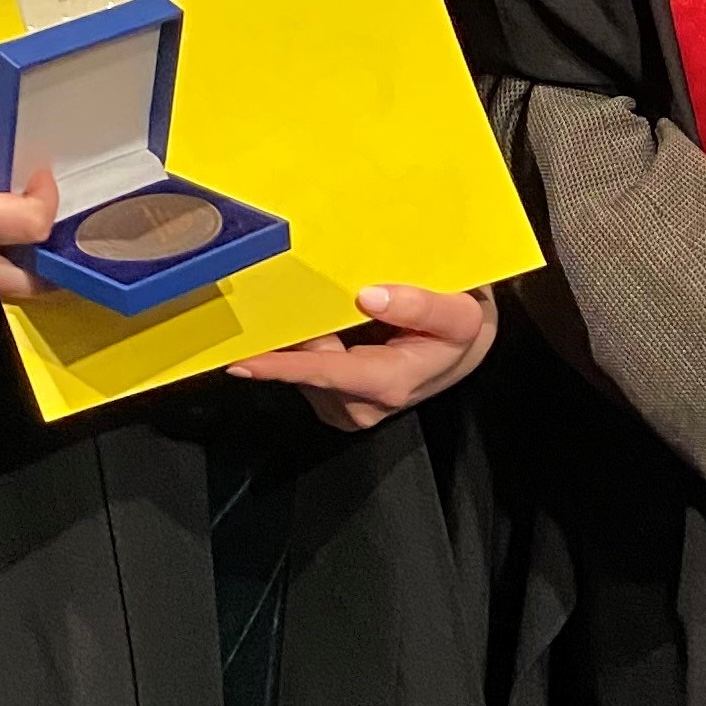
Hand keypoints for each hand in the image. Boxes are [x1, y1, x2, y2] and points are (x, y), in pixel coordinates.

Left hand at [227, 283, 498, 430]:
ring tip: (333, 313)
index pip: (324, 373)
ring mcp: (347, 409)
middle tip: (292, 295)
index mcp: (388, 384)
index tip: (242, 360)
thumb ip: (420, 306)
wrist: (463, 352)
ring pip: (304, 369)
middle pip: (307, 366)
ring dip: (305, 340)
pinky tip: (331, 330)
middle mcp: (361, 406)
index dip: (281, 366)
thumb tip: (368, 296)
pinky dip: (310, 348)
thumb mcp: (459, 314)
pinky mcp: (336, 405)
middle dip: (294, 335)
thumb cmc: (459, 330)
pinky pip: (308, 372)